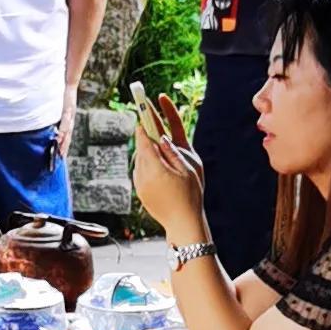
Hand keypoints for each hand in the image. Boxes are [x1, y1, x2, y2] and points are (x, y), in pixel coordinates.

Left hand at [133, 97, 207, 236]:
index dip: (145, 121)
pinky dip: (148, 162)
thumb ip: (174, 150)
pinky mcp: (139, 189)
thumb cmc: (191, 195)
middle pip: (141, 145)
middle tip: (145, 112)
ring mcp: (140, 182)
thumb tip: (161, 136)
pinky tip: (160, 165)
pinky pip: (141, 169)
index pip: (145, 138)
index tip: (144, 106)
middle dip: (144, 129)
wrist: (182, 223)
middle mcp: (144, 174)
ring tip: (159, 143)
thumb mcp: (190, 169)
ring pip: (140, 157)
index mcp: (157, 167)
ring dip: (147, 148)